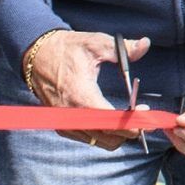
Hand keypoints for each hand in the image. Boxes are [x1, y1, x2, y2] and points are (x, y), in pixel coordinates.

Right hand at [24, 27, 149, 148]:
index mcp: (81, 95)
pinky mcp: (62, 126)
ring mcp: (65, 123)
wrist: (37, 55)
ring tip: (130, 118)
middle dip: (131, 129)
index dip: (133, 122)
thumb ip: (122, 49)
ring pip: (101, 141)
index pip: (111, 121)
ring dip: (119, 134)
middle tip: (144, 116)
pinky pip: (89, 139)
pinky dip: (105, 134)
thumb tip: (145, 43)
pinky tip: (113, 120)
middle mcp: (71, 114)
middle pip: (110, 136)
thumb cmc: (67, 48)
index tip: (147, 114)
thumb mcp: (96, 43)